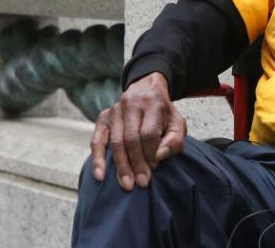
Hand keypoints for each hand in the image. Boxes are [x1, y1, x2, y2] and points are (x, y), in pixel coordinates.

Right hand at [89, 72, 185, 189]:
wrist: (146, 90)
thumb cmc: (163, 113)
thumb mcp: (177, 123)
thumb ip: (175, 140)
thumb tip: (158, 156)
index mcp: (152, 103)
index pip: (148, 133)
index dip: (151, 153)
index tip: (155, 167)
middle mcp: (131, 104)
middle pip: (131, 139)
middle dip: (136, 163)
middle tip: (142, 182)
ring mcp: (115, 110)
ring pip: (116, 142)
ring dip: (121, 166)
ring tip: (127, 184)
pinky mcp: (103, 117)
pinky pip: (97, 140)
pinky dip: (98, 158)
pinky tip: (100, 175)